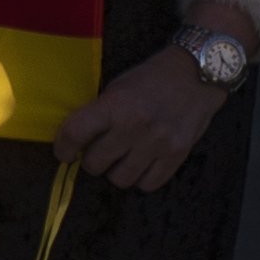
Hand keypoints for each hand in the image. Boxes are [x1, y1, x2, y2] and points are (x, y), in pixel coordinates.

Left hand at [54, 14, 251, 192]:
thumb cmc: (151, 79)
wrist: (196, 74)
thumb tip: (77, 141)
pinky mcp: (177, 156)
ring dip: (116, 171)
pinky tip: (142, 164)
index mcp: (115, 105)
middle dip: (93, 159)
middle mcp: (134, 126)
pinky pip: (147, 185)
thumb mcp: (118, 87)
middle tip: (101, 150)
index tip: (64, 152)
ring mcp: (157, 144)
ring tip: (123, 158)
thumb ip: (99, 113)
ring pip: (120, 179)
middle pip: (95, 164)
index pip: (75, 133)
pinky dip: (141, 178)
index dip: (63, 148)